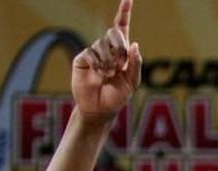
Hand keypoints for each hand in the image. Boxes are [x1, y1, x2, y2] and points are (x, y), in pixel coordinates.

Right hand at [71, 0, 141, 122]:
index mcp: (121, 52)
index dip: (124, 14)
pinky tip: (99, 75)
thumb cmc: (117, 96)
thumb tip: (134, 43)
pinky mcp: (82, 58)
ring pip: (105, 46)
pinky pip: (93, 54)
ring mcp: (93, 53)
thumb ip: (135, 63)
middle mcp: (106, 49)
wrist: (99, 109)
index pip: (122, 29)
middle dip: (120, 51)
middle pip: (115, 36)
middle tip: (118, 68)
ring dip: (110, 62)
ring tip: (108, 75)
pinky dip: (99, 65)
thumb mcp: (132, 82)